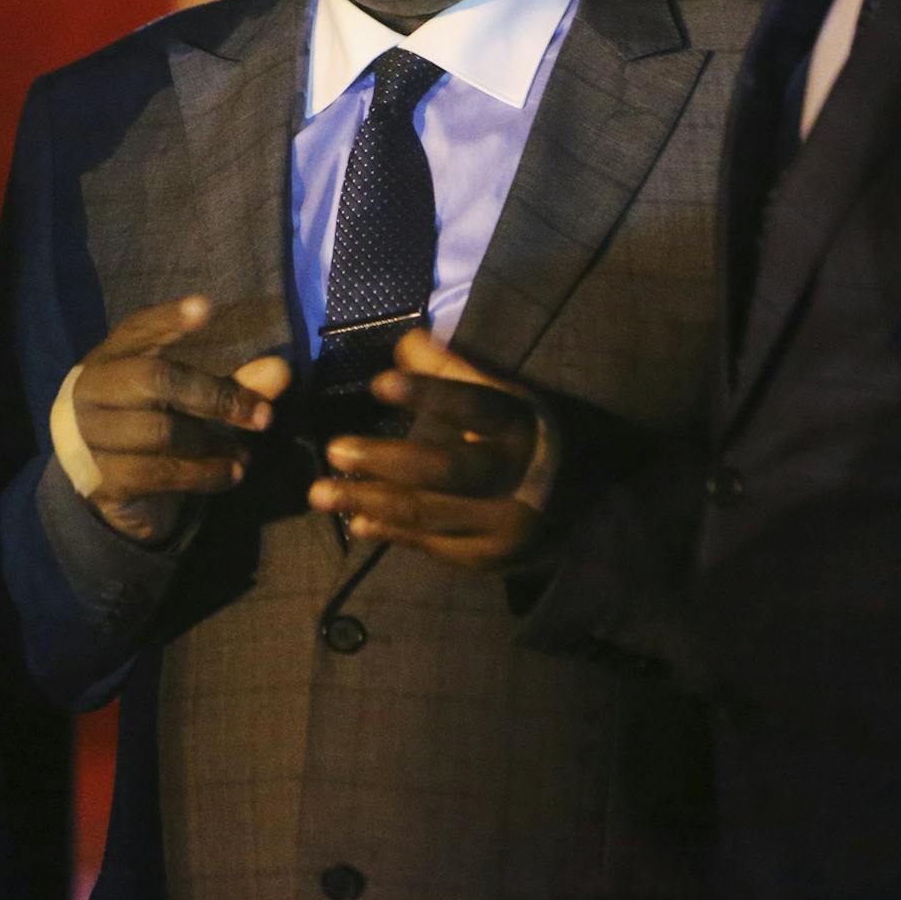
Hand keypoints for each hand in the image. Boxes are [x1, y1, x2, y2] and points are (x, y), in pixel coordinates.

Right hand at [72, 295, 290, 542]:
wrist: (112, 488)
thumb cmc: (154, 426)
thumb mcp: (191, 402)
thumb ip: (234, 385)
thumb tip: (281, 371)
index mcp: (112, 357)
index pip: (138, 328)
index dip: (169, 319)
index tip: (206, 307)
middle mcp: (91, 389)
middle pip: (154, 377)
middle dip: (215, 396)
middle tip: (263, 417)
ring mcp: (90, 435)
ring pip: (161, 431)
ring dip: (214, 443)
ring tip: (245, 455)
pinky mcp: (103, 478)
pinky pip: (160, 473)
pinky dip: (205, 474)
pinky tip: (230, 475)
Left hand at [306, 329, 540, 568]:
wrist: (581, 502)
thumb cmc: (522, 436)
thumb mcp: (502, 397)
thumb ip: (452, 370)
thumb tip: (405, 340)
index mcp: (519, 425)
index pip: (474, 406)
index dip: (429, 393)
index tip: (378, 383)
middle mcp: (517, 477)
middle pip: (447, 469)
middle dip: (385, 461)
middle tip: (334, 449)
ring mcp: (504, 525)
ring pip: (431, 514)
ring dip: (370, 503)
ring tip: (319, 493)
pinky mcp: (489, 558)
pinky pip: (432, 547)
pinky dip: (391, 534)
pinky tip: (356, 522)